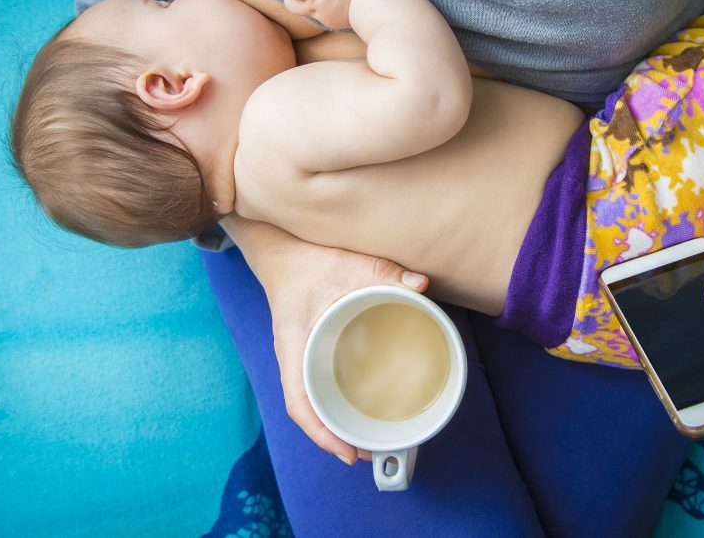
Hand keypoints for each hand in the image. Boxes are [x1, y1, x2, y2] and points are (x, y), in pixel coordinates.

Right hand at [224, 217, 428, 464]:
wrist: (281, 250)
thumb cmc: (308, 260)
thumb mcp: (346, 263)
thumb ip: (384, 271)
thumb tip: (421, 285)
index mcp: (295, 345)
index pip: (300, 402)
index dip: (321, 432)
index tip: (348, 453)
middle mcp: (294, 358)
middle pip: (308, 411)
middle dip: (332, 438)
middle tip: (368, 453)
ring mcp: (299, 357)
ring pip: (312, 402)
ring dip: (333, 424)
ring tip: (366, 441)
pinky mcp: (309, 351)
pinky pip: (316, 386)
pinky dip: (333, 404)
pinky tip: (357, 408)